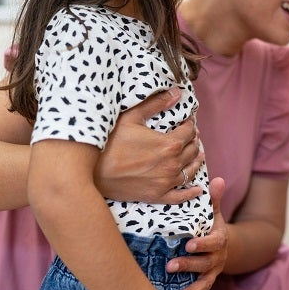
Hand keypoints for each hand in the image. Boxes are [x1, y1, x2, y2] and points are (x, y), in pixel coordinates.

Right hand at [94, 87, 203, 203]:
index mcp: (169, 145)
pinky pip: (179, 196)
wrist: (91, 171)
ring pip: (189, 171)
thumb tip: (176, 93)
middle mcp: (172, 165)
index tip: (188, 122)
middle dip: (193, 141)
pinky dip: (190, 192)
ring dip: (195, 161)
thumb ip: (156, 104)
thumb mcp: (131, 117)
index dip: (190, 125)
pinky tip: (197, 189)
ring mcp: (165, 183)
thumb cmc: (109, 141)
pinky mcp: (156, 196)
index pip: (188, 132)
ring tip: (197, 154)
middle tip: (191, 136)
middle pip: (191, 151)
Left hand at [169, 177, 227, 289]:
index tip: (189, 244)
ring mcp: (212, 272)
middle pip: (205, 264)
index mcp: (219, 239)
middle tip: (170, 266)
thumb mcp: (215, 212)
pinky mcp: (206, 282)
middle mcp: (217, 258)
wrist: (225, 246)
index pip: (213, 243)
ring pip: (204, 282)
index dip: (202, 244)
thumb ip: (214, 198)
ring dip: (192, 289)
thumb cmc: (212, 226)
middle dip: (189, 266)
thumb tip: (218, 179)